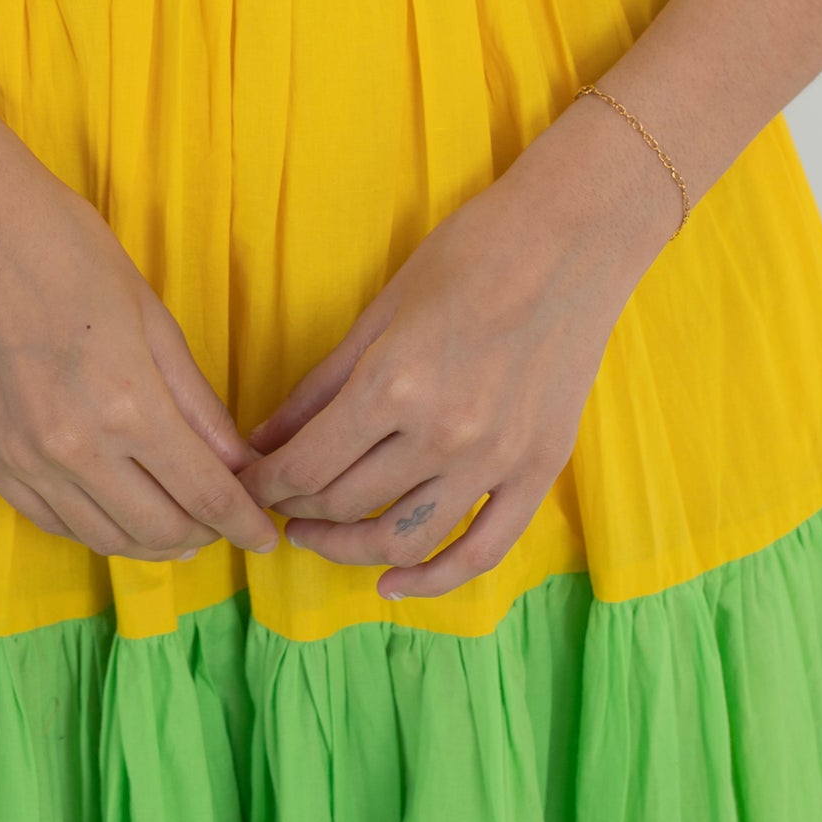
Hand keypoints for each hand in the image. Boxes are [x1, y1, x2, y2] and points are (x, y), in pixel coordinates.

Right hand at [0, 125, 284, 564]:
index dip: (243, 522)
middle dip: (203, 535)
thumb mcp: (155, 320)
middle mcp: (71, 447)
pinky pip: (49, 519)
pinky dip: (93, 525)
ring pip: (102, 538)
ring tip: (177, 525)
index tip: (265, 536)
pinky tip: (115, 508)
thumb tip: (239, 464)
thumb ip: (198, 404)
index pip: (203, 494)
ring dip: (149, 541)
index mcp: (126, 405)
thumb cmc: (71, 252)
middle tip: (223, 522)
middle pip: (158, 531)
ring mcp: (20, 459)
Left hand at [235, 104, 681, 600]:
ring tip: (319, 535)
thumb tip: (264, 440)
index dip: (264, 485)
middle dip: (296, 509)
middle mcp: (442, 434)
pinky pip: (483, 550)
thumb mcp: (380, 311)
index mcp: (393, 385)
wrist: (574, 236)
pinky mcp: (539, 470)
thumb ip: (321, 386)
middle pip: (346, 503)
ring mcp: (495, 459)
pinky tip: (394, 586)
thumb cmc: (471, 252)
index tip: (246, 486)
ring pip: (403, 540)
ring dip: (348, 549)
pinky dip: (434, 579)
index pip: (306, 465)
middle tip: (276, 503)